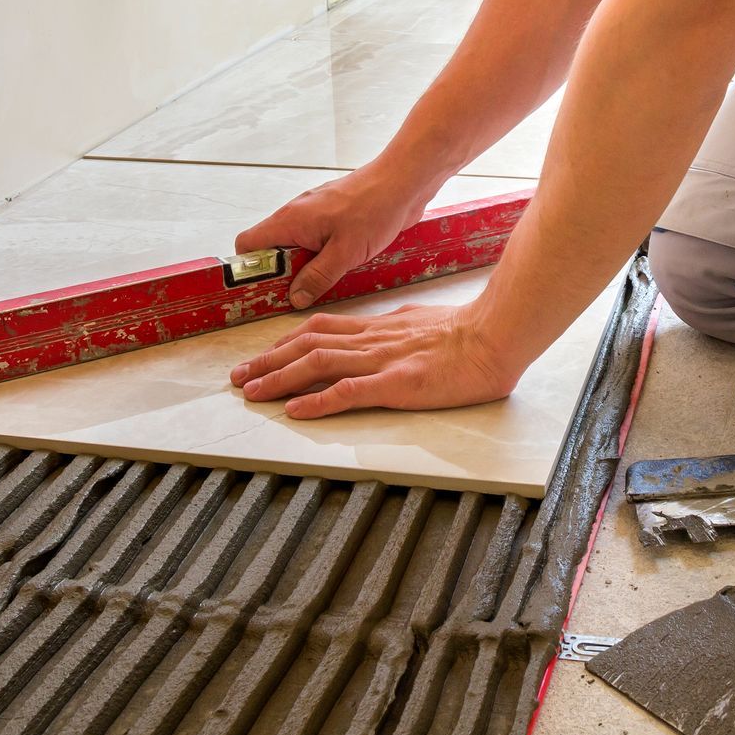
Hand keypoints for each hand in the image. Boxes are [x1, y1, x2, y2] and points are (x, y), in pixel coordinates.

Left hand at [229, 303, 524, 417]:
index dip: (286, 342)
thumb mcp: (422, 323)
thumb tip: (386, 333)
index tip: (264, 355)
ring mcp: (382, 361)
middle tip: (239, 376)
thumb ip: (398, 331)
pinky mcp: (397, 384)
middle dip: (268, 360)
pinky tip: (295, 411)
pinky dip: (318, 401)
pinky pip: (349, 392)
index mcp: (379, 328)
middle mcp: (372, 341)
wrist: (495, 336)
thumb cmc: (469, 333)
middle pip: (307, 345)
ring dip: (279, 379)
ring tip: (252, 392)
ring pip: (318, 364)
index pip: (321, 330)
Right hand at [235, 163, 435, 307]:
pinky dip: (322, 254)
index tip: (265, 290)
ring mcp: (315, 212)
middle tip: (302, 293)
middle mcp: (297, 213)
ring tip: (326, 280)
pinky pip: (317, 238)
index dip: (250, 268)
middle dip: (283, 273)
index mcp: (291, 219)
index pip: (248, 243)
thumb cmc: (375, 209)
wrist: (404, 181)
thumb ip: (317, 277)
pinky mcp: (334, 215)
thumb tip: (295, 297)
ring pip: (297, 244)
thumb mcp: (344, 254)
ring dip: (306, 265)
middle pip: (272, 247)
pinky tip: (343, 265)